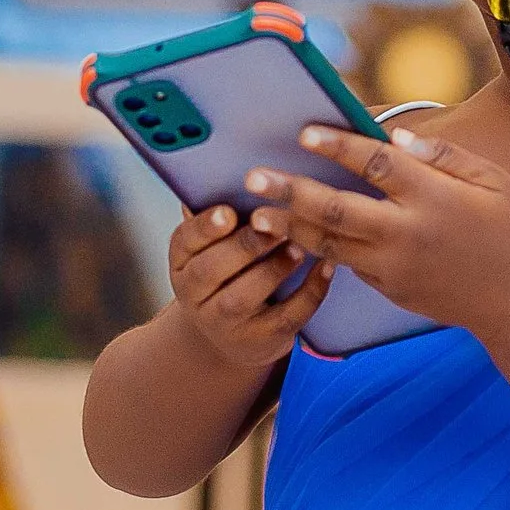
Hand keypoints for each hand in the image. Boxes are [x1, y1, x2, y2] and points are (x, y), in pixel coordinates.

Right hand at [164, 200, 333, 375]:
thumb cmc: (230, 272)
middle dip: (244, 246)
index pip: (184, 241)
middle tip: (276, 224)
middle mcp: (194, 294)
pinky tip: (326, 268)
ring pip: (242, 298)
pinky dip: (308, 293)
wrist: (233, 334)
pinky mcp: (257, 341)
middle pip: (210, 271)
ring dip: (273, 270)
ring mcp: (222, 323)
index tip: (229, 212)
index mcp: (182, 261)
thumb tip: (232, 167)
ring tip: (299, 245)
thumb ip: (223, 214)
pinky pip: (284, 319)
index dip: (205, 227)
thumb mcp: (216, 245)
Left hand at [243, 123, 509, 336]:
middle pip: (335, 209)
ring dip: (291, 228)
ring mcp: (395, 267)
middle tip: (253, 178)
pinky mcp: (390, 289)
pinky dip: (320, 251)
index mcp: (434, 198)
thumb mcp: (492, 179)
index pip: (374, 164)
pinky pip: (348, 265)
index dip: (337, 146)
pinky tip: (297, 238)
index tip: (304, 132)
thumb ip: (444, 155)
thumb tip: (396, 136)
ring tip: (257, 216)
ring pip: (330, 245)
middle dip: (290, 192)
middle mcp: (407, 234)